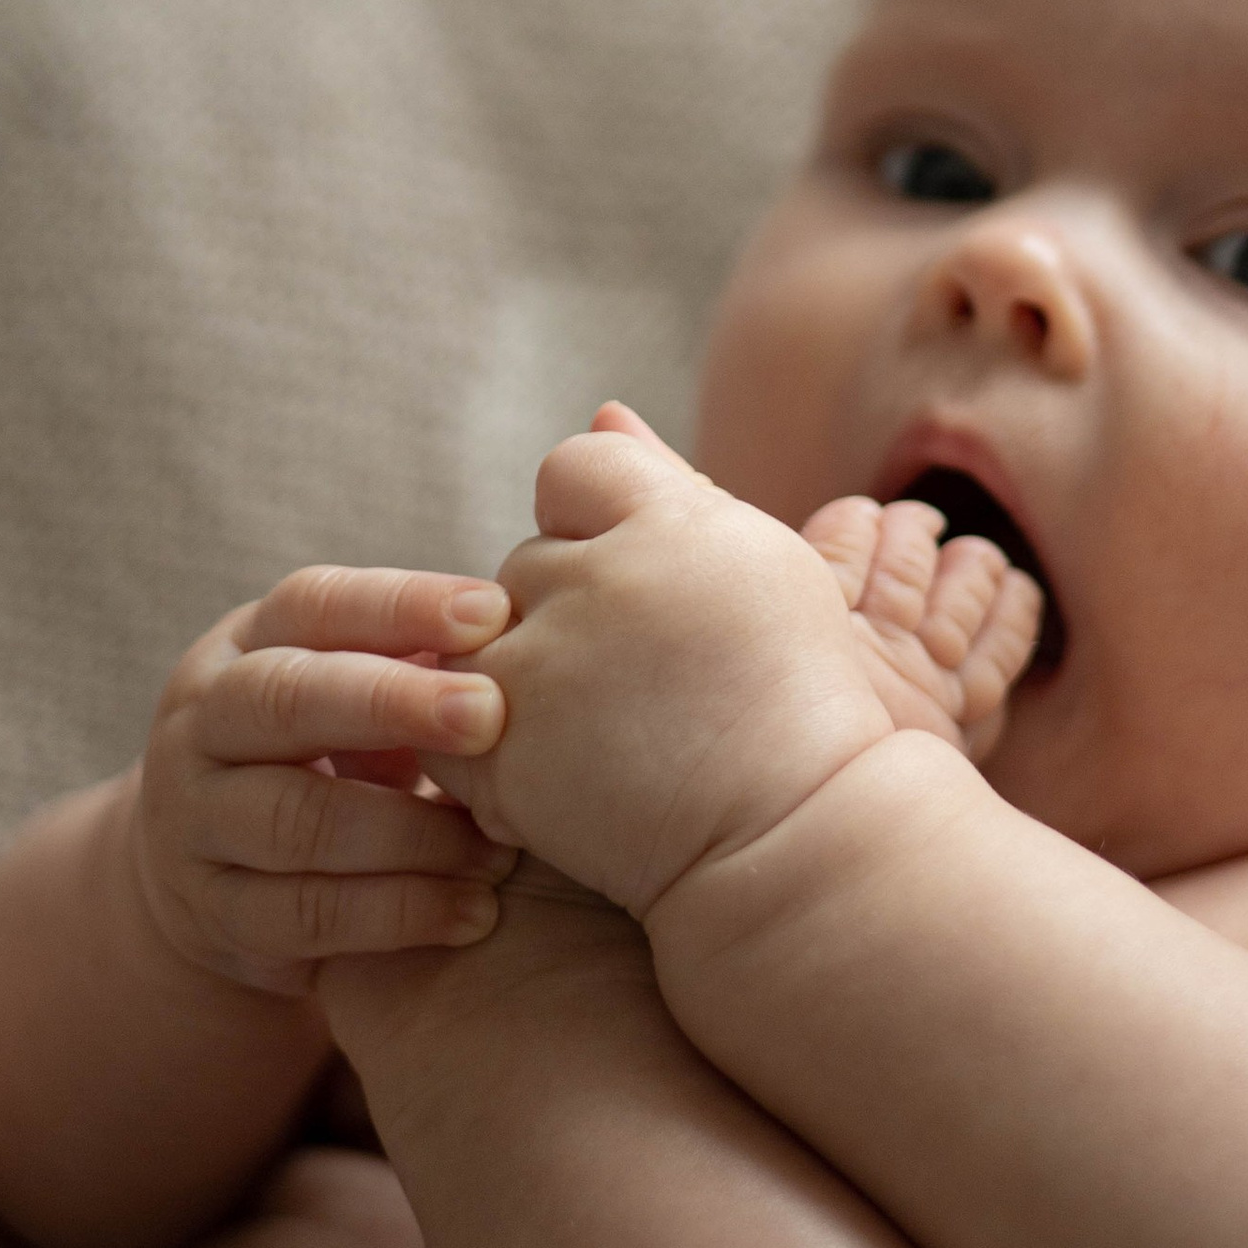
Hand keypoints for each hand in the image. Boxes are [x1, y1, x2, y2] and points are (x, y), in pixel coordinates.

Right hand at [133, 566, 521, 999]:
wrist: (209, 876)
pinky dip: (399, 914)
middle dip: (393, 703)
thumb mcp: (349, 692)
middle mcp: (202, 728)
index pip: (313, 605)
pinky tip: (474, 912)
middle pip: (286, 700)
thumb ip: (416, 659)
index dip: (400, 605)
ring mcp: (196, 824)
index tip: (493, 614)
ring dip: (413, 833)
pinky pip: (307, 916)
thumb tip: (528, 625)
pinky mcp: (215, 917)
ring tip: (500, 848)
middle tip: (490, 715)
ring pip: (298, 821)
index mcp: (243, 649)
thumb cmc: (323, 754)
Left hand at [440, 409, 1034, 918]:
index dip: (598, 522)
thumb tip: (601, 410)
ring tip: (609, 737)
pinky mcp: (497, 753)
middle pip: (531, 561)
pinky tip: (573, 779)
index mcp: (666, 521)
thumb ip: (666, 485)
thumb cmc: (795, 696)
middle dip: (570, 612)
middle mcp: (594, 579)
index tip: (641, 587)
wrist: (795, 838)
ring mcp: (537, 669)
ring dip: (525, 680)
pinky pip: (452, 727)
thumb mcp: (757, 567)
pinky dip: (497, 755)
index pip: (574, 468)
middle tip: (645, 685)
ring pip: (481, 642)